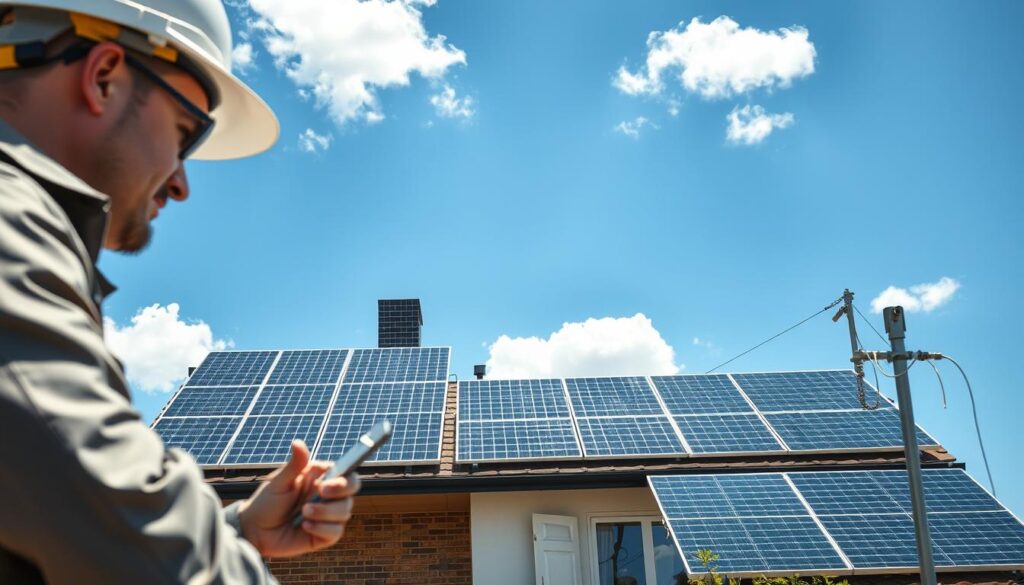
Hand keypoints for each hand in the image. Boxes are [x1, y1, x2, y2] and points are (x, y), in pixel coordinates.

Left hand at [236, 440, 360, 557]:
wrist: (255, 532)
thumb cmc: (266, 502)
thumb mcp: (279, 482)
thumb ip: (294, 465)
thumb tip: (297, 442)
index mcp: (320, 479)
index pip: (345, 473)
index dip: (343, 478)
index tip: (326, 484)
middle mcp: (327, 496)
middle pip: (351, 492)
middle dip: (340, 493)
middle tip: (321, 494)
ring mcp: (327, 516)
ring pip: (345, 512)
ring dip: (325, 512)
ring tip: (303, 513)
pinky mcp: (324, 535)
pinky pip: (335, 532)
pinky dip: (321, 529)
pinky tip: (304, 527)